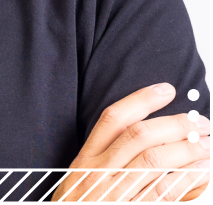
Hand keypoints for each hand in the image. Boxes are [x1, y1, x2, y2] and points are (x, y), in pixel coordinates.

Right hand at [52, 83, 209, 201]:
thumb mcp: (83, 179)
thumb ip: (110, 158)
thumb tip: (155, 134)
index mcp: (87, 160)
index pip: (114, 119)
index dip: (141, 101)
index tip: (167, 89)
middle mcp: (101, 176)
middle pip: (140, 138)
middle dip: (174, 125)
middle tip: (200, 122)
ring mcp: (117, 198)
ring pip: (154, 163)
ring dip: (187, 151)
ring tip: (208, 145)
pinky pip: (165, 196)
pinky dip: (187, 182)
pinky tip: (203, 174)